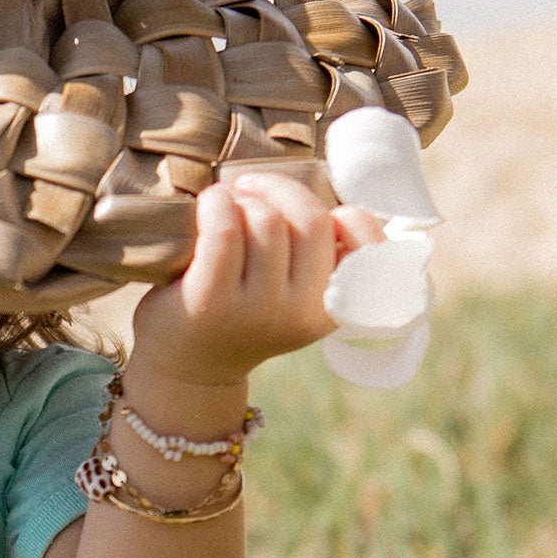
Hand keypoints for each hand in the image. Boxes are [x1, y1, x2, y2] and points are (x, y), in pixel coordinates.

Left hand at [129, 173, 385, 390]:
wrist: (187, 368)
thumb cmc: (243, 317)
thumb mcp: (295, 298)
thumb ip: (319, 262)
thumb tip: (331, 207)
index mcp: (332, 309)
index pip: (369, 246)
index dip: (348, 215)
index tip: (308, 213)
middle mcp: (301, 311)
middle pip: (310, 218)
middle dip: (279, 189)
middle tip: (250, 188)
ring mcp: (257, 308)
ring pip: (266, 219)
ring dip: (242, 198)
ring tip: (224, 204)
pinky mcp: (211, 299)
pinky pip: (225, 228)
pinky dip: (216, 204)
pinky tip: (209, 205)